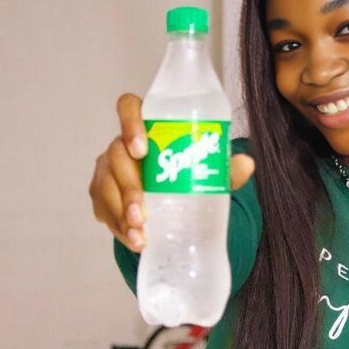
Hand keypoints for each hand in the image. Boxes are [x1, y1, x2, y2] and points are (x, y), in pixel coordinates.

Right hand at [88, 93, 255, 252]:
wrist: (171, 201)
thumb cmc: (186, 175)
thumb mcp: (206, 171)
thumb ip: (225, 168)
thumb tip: (247, 163)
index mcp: (146, 127)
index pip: (128, 108)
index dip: (130, 124)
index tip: (142, 151)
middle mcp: (121, 145)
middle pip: (116, 157)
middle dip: (128, 188)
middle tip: (142, 214)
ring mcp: (108, 170)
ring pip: (105, 187)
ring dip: (121, 214)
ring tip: (139, 236)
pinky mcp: (101, 195)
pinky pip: (104, 211)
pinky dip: (119, 229)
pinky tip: (134, 241)